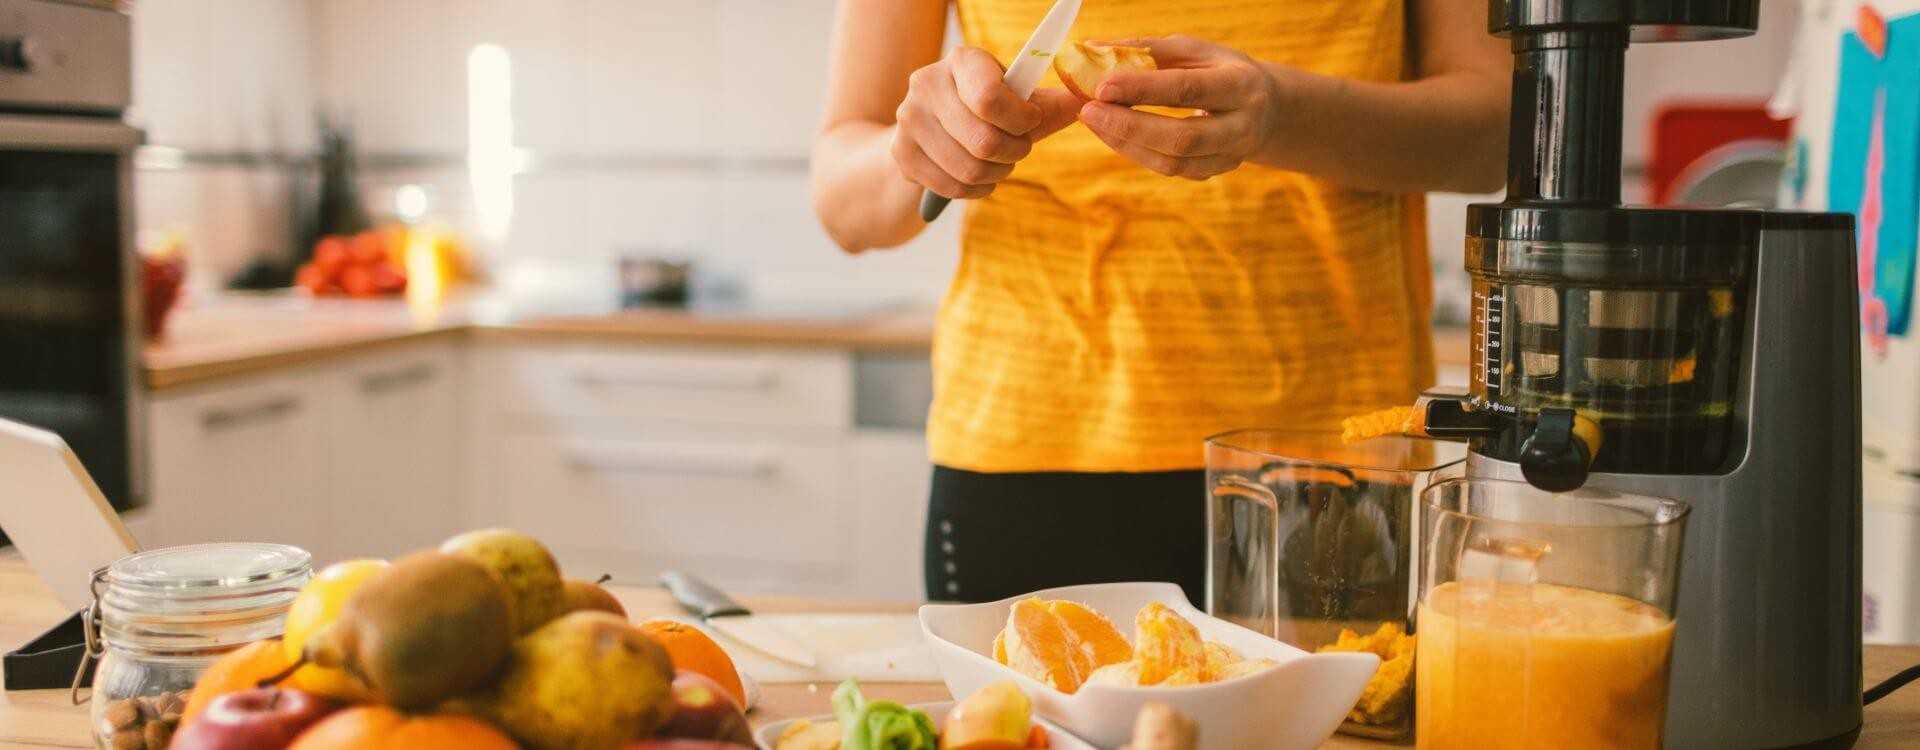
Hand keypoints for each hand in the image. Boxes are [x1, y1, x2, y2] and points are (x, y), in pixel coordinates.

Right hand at [892, 47, 1081, 201]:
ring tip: (1000, 162)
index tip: (1030, 122)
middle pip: (984, 141)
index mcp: (962, 60)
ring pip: (970, 169)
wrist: (931, 129)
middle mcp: (927, 83)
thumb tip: (1087, 105)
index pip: (990, 97)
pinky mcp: (901, 153)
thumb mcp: (1017, 101)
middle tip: (1019, 148)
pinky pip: (953, 187)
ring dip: (997, 173)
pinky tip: (981, 176)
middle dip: (1014, 152)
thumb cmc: (986, 111)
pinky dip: (977, 189)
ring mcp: (908, 119)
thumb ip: (1049, 106)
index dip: (1020, 120)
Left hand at [1077, 36, 1283, 179]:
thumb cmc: (1220, 70)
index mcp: (1240, 84)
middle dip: (1129, 125)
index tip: (1101, 85)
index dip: (1142, 89)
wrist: (1267, 108)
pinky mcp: (1215, 172)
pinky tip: (1113, 134)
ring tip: (1093, 121)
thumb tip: (1092, 47)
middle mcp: (1241, 125)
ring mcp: (1230, 155)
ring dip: (1126, 144)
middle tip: (1088, 111)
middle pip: (1181, 138)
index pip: (1187, 89)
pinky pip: (1170, 170)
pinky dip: (1136, 153)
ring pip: (1173, 162)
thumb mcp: (1194, 50)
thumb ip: (1147, 50)